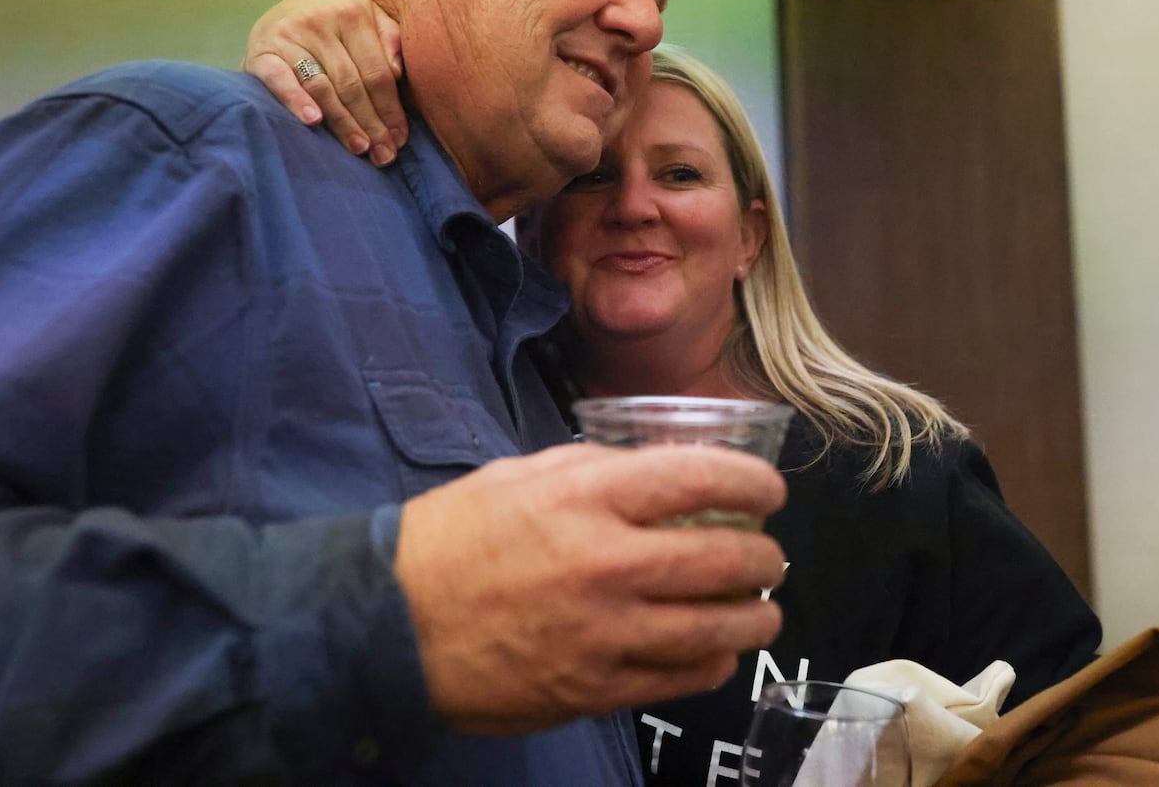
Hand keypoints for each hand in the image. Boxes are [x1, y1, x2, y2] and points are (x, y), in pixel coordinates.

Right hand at [241, 0, 406, 164]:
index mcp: (353, 12)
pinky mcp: (262, 53)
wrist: (280, 16)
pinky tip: (314, 121)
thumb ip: (390, 40)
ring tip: (359, 148)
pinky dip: (296, 100)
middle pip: (352, 83)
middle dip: (371, 123)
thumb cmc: (335, 29)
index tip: (400, 138)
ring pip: (322, 87)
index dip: (391, 108)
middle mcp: (320, 20)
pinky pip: (280, 80)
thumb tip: (397, 72)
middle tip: (384, 155)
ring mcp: (289, 35)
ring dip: (342, 122)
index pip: (377, 71)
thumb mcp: (368, 21)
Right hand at [393, 443, 787, 735]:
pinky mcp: (594, 688)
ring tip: (760, 609)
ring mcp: (605, 633)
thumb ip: (592, 469)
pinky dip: (713, 664)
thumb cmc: (451, 539)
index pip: (701, 479)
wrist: (389, 623)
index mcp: (585, 498)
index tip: (769, 490)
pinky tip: (715, 653)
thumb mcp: (518, 476)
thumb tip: (655, 472)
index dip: (753, 482)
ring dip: (755, 617)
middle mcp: (606, 563)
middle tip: (769, 555)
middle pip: (726, 559)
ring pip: (718, 629)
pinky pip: (683, 679)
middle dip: (766, 557)